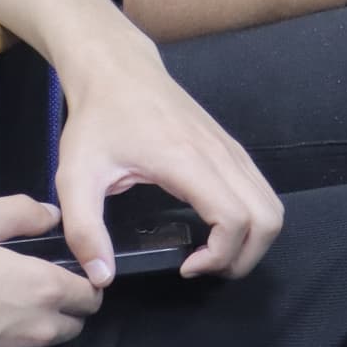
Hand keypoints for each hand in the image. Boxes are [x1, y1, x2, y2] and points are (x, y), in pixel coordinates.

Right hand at [0, 197, 102, 346]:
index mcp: (43, 287)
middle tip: (42, 282)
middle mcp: (39, 326)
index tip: (67, 267)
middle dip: (70, 304)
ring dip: (47, 323)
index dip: (85, 278)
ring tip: (17, 301)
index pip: (92, 293)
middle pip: (78, 322)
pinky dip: (21, 338)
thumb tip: (50, 215)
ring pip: (52, 340)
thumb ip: (21, 212)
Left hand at [53, 56, 282, 282]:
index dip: (220, 256)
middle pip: (268, 219)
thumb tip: (101, 277)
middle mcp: (219, 153)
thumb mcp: (74, 176)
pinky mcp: (230, 147)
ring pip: (271, 205)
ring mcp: (229, 148)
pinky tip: (215, 228)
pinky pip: (260, 191)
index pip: (235, 219)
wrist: (116, 68)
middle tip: (206, 268)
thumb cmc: (97, 118)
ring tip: (213, 254)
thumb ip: (84, 229)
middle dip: (245, 257)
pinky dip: (252, 220)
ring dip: (254, 241)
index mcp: (186, 160)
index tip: (186, 267)